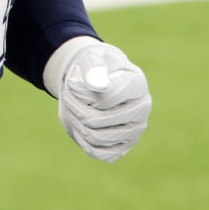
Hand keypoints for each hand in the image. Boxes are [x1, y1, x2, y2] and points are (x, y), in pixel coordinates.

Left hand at [56, 41, 151, 161]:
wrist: (98, 80)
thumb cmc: (95, 66)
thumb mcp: (92, 57)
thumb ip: (94, 67)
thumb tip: (98, 85)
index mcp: (137, 84)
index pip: (106, 99)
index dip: (81, 94)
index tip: (70, 84)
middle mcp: (142, 109)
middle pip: (97, 120)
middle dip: (75, 109)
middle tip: (66, 96)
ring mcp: (135, 130)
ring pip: (96, 137)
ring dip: (76, 123)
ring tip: (72, 109)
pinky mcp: (124, 146)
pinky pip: (98, 152)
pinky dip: (82, 140)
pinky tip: (79, 125)